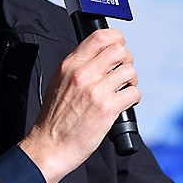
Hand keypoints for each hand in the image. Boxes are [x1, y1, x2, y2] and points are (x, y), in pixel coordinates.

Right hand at [19, 28, 140, 182]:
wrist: (49, 145)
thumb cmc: (53, 117)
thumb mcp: (58, 81)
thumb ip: (77, 66)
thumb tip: (98, 55)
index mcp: (70, 65)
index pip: (100, 37)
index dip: (116, 39)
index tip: (119, 47)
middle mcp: (83, 74)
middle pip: (119, 50)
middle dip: (126, 60)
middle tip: (122, 72)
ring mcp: (96, 91)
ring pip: (129, 71)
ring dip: (131, 80)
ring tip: (123, 89)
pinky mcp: (108, 108)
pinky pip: (133, 93)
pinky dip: (133, 98)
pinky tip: (124, 103)